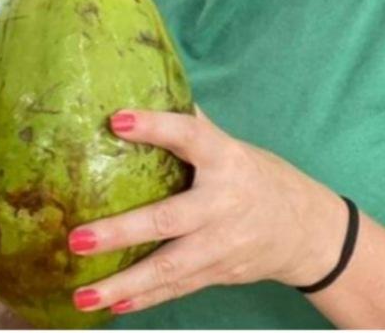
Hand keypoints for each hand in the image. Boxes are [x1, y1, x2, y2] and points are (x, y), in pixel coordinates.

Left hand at [64, 109, 348, 317]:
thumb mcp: (228, 145)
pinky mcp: (218, 273)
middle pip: (168, 220)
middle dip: (120, 233)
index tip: (117, 120)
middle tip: (76, 239)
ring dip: (123, 284)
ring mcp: (222, 245)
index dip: (156, 127)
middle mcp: (223, 205)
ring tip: (81, 293)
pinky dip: (143, 299)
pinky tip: (108, 305)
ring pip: (169, 268)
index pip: (190, 137)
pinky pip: (176, 289)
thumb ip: (188, 124)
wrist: (308, 231)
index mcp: (226, 160)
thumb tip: (140, 79)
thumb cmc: (253, 176)